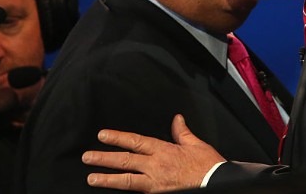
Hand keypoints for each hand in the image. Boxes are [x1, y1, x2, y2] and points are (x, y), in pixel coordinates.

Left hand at [82, 114, 224, 192]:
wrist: (217, 184)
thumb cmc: (208, 167)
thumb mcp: (196, 145)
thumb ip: (182, 133)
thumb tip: (177, 119)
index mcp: (164, 151)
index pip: (135, 141)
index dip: (117, 137)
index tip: (102, 136)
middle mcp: (156, 166)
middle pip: (125, 161)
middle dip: (104, 158)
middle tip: (87, 157)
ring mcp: (156, 184)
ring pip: (126, 181)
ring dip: (107, 179)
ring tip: (91, 178)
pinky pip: (138, 193)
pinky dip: (127, 192)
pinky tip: (115, 191)